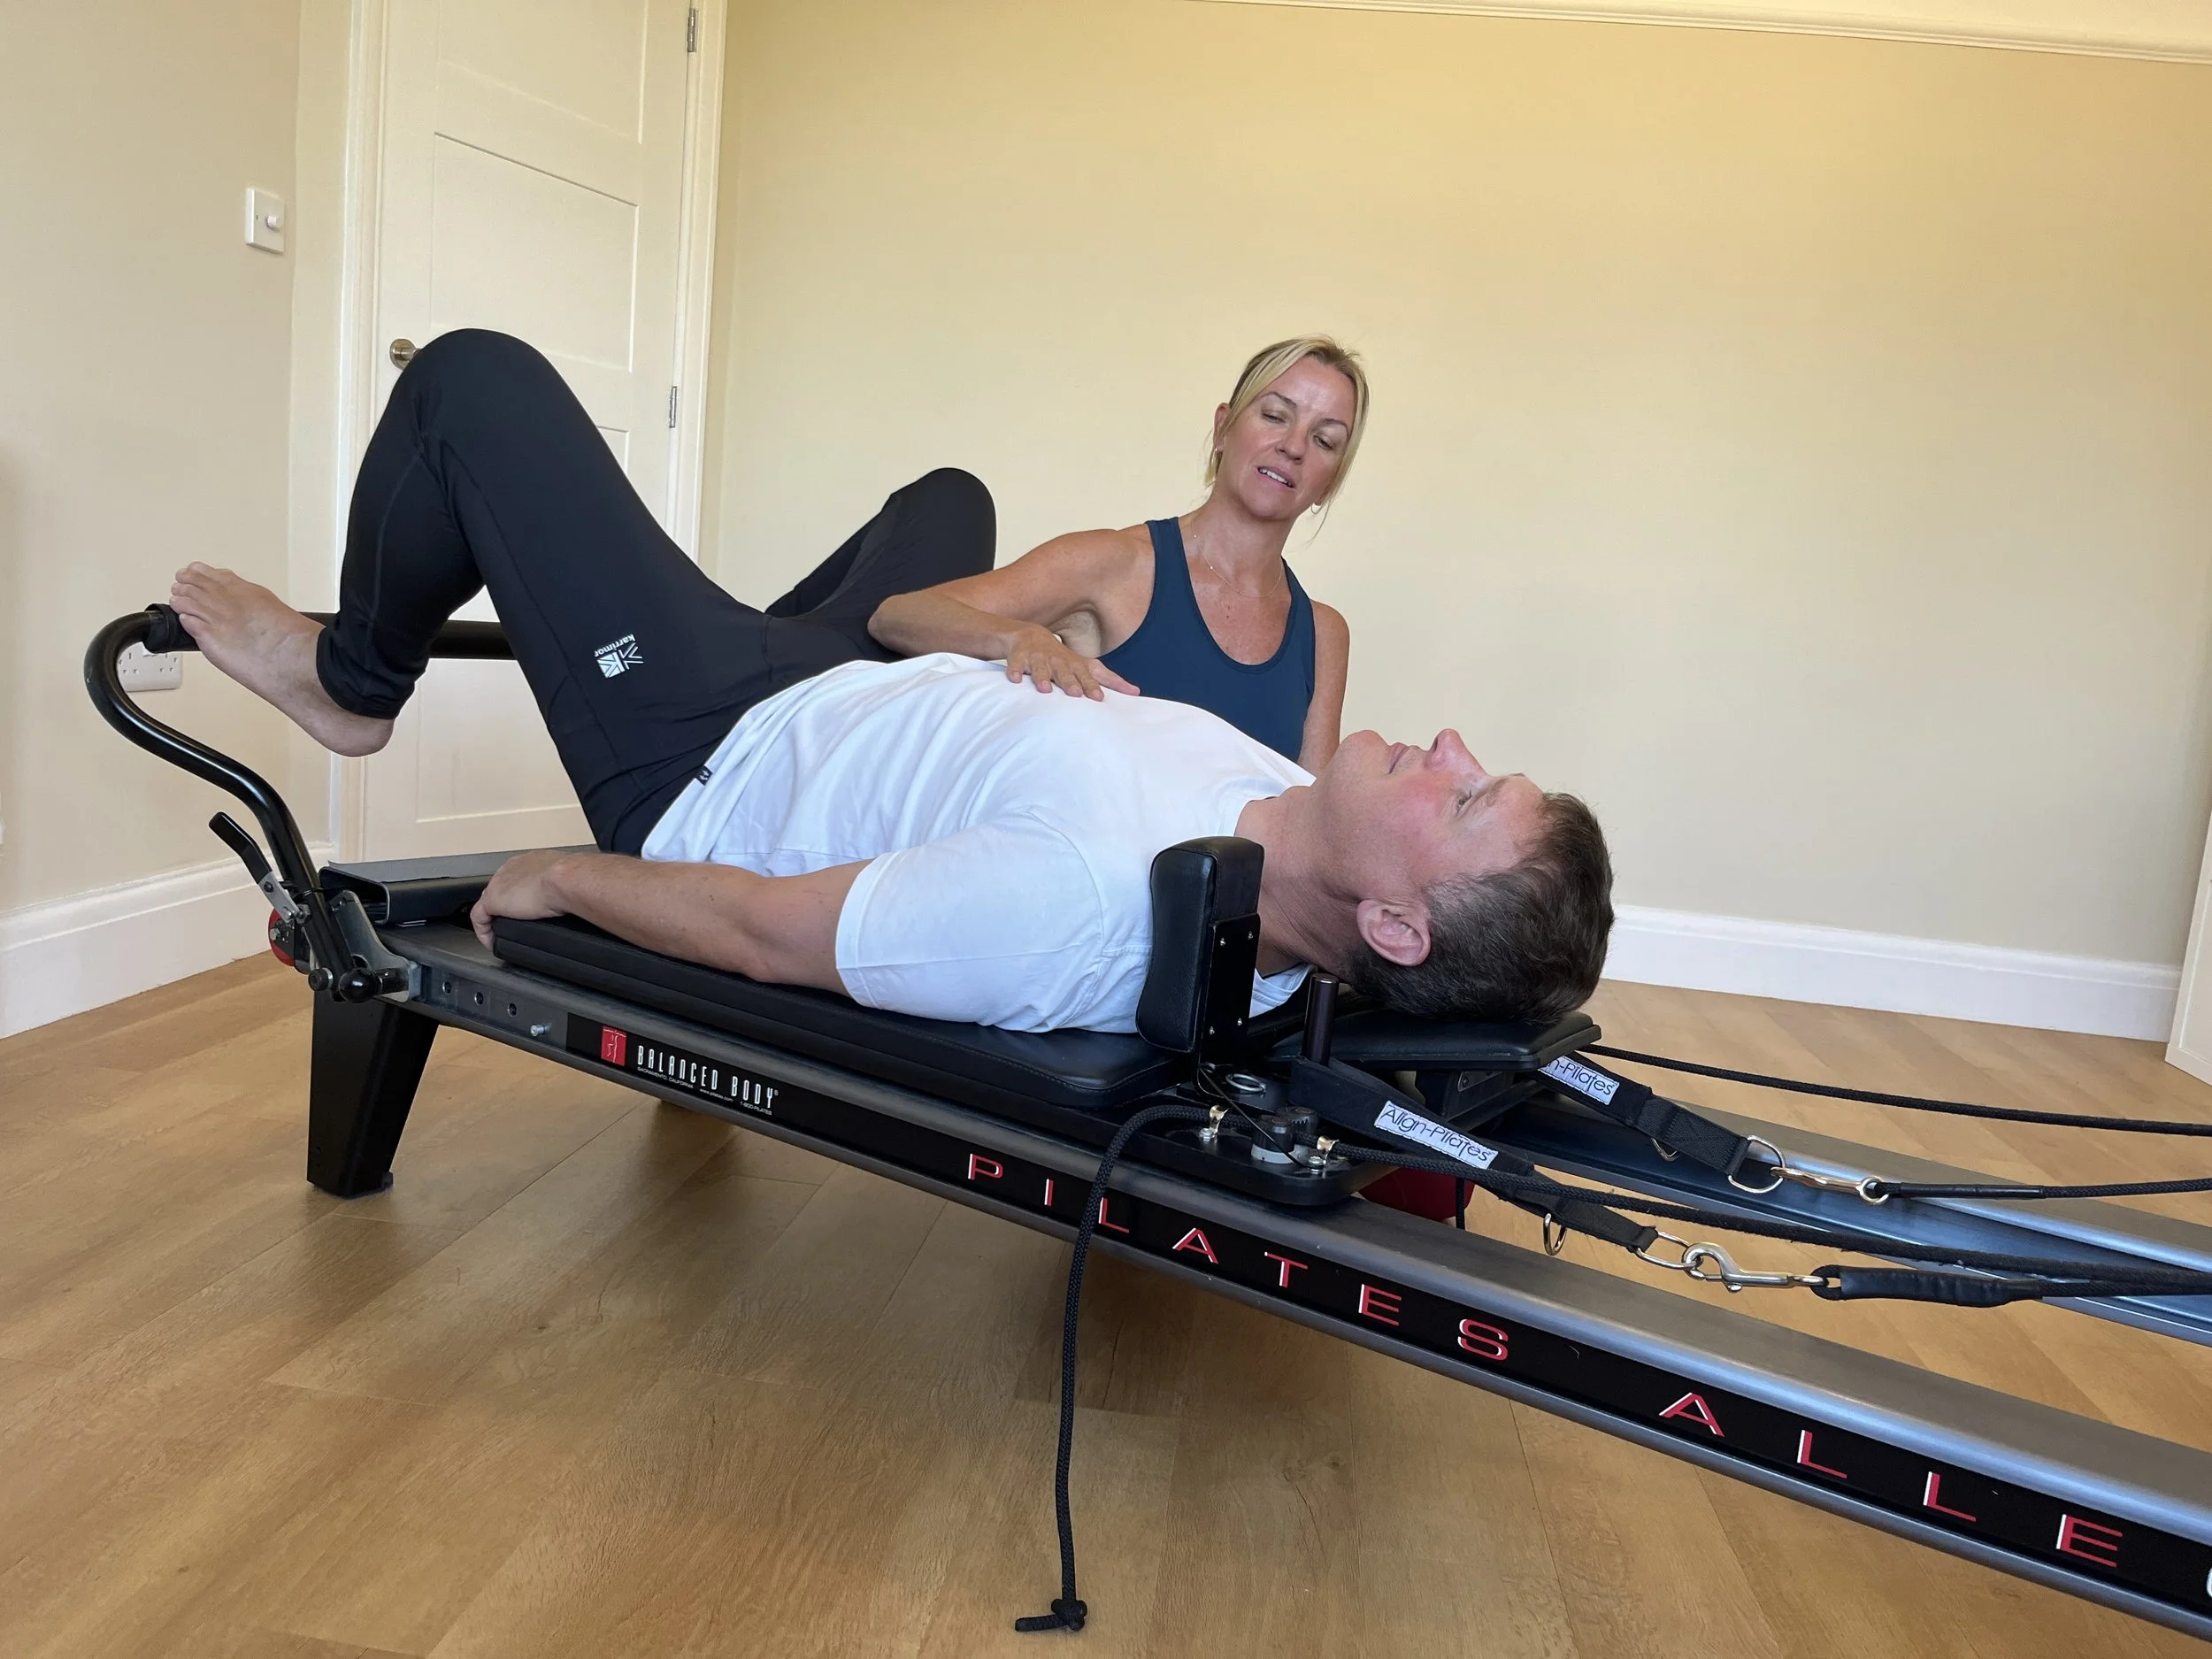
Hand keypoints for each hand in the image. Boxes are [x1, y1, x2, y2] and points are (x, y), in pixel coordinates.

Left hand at [471, 850, 580, 948]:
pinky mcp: (492, 901)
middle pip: (500, 890)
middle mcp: (510, 869)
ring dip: (494, 919)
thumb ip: (563, 886)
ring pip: (488, 904)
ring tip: (502, 934)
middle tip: (514, 924)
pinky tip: (493, 943)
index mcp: (528, 862)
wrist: (566, 878)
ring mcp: (498, 884)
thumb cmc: (573, 878)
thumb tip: (572, 899)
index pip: (516, 878)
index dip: (518, 895)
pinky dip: (485, 932)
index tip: (525, 908)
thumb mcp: (567, 879)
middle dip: (505, 907)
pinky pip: (480, 919)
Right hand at [1003, 625, 1137, 700]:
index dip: (1092, 686)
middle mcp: (1058, 660)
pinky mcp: (1019, 657)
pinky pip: (1015, 664)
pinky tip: (1014, 680)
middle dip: (1070, 682)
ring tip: (1045, 689)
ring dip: (1042, 678)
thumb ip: (1109, 679)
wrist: (1030, 635)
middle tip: (1074, 693)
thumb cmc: (1063, 658)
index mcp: (1074, 664)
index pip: (1086, 676)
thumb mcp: (1085, 666)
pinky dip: (1014, 671)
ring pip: (1040, 668)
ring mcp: (1038, 658)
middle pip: (1065, 672)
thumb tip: (1136, 692)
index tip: (1099, 699)